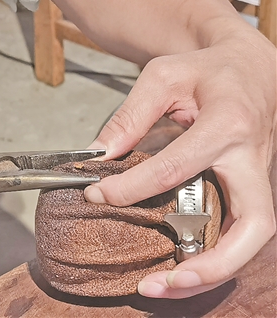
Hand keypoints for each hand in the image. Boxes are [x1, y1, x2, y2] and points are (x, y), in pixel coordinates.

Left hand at [85, 28, 275, 297]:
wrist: (249, 68)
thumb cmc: (207, 69)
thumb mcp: (163, 76)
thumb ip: (130, 115)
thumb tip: (99, 154)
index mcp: (228, 124)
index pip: (176, 168)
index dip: (131, 188)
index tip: (96, 195)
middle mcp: (252, 158)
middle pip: (251, 225)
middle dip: (208, 263)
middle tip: (158, 282)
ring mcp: (258, 177)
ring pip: (251, 239)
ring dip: (213, 271)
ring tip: (165, 286)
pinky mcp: (252, 188)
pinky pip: (239, 231)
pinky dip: (213, 255)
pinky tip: (180, 266)